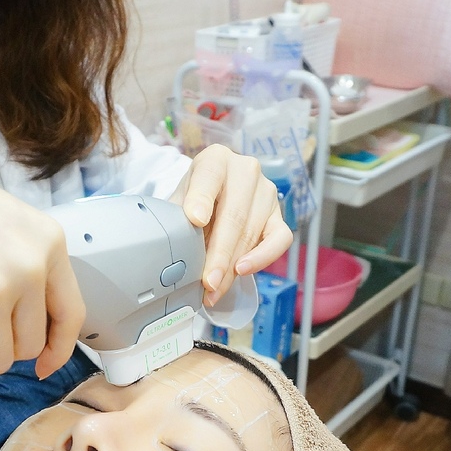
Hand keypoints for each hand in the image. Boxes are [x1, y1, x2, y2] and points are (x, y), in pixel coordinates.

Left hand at [169, 144, 292, 306]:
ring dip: (232, 267)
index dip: (201, 200)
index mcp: (215, 160)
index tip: (195, 220)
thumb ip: (174, 219)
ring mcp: (266, 192)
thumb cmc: (193, 199)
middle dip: (219, 254)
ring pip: (253, 232)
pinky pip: (280, 239)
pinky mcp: (279, 213)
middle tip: (207, 282)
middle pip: (233, 216)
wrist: (212, 196)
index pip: (209, 177)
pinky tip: (243, 272)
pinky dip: (263, 258)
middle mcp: (245, 171)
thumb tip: (170, 253)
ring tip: (214, 290)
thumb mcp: (178, 201)